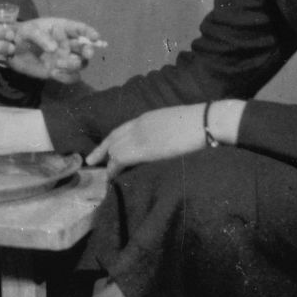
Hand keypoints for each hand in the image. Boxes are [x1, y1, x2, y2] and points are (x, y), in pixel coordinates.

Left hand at [10, 17, 103, 82]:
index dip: (90, 33)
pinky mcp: (59, 71)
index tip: (95, 38)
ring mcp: (64, 58)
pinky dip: (66, 77)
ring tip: (57, 64)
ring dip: (73, 65)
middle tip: (86, 53)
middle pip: (85, 48)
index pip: (81, 29)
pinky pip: (71, 77)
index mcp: (63, 29)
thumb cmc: (22, 34)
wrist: (11, 51)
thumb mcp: (28, 31)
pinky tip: (54, 73)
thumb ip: (40, 37)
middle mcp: (67, 44)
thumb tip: (54, 48)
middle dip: (88, 50)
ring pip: (80, 63)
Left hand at [85, 104, 206, 176]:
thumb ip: (164, 130)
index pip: (123, 128)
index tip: (106, 147)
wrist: (205, 123)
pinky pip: (119, 160)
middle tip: (91, 160)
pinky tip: (111, 178)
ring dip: (108, 163)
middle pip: (113, 138)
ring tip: (104, 175)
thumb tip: (164, 140)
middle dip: (102, 149)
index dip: (113, 139)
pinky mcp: (141, 150)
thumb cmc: (200, 124)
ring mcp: (138, 136)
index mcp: (148, 117)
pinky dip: (113, 169)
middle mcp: (139, 125)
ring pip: (114, 149)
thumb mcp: (176, 123)